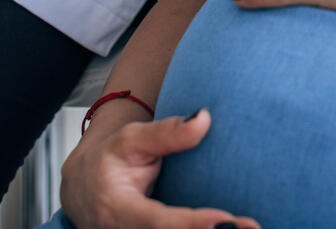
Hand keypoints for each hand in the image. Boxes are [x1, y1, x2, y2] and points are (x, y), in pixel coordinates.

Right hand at [58, 108, 259, 228]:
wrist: (85, 186)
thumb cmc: (109, 160)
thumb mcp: (131, 139)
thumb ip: (166, 132)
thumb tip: (203, 118)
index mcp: (116, 209)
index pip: (157, 220)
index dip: (190, 224)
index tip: (224, 220)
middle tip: (250, 227)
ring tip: (249, 228)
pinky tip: (232, 228)